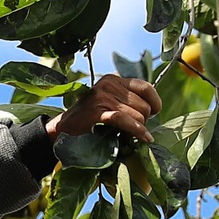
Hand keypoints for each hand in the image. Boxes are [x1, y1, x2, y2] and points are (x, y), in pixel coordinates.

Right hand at [46, 74, 161, 143]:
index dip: (155, 102)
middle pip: (144, 103)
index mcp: (114, 80)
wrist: (63, 130)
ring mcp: (103, 96)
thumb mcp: (110, 104)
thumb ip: (128, 102)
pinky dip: (137, 131)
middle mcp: (109, 84)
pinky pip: (125, 120)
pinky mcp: (98, 110)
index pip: (145, 87)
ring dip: (139, 128)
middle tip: (135, 129)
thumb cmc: (90, 121)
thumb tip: (154, 109)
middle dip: (145, 119)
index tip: (154, 114)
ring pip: (138, 113)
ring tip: (131, 135)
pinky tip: (144, 138)